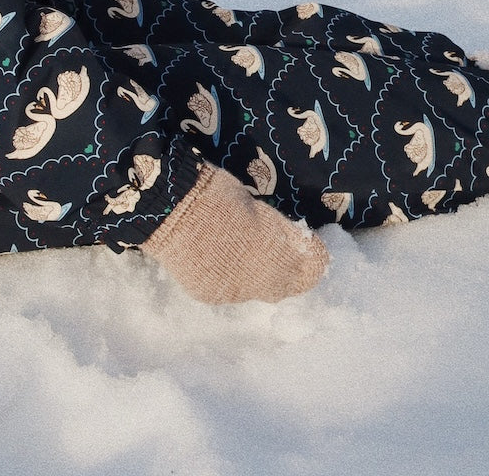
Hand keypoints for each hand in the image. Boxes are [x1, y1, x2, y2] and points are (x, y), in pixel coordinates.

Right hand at [140, 162, 329, 303]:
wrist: (176, 210)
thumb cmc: (218, 195)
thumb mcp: (257, 207)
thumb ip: (274, 230)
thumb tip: (282, 238)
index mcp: (288, 252)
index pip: (315, 265)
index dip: (309, 254)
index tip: (301, 242)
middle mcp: (270, 281)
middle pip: (288, 285)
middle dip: (283, 270)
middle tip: (267, 248)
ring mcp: (239, 292)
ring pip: (255, 289)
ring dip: (250, 275)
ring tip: (231, 251)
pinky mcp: (212, 295)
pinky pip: (224, 288)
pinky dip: (221, 276)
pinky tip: (208, 257)